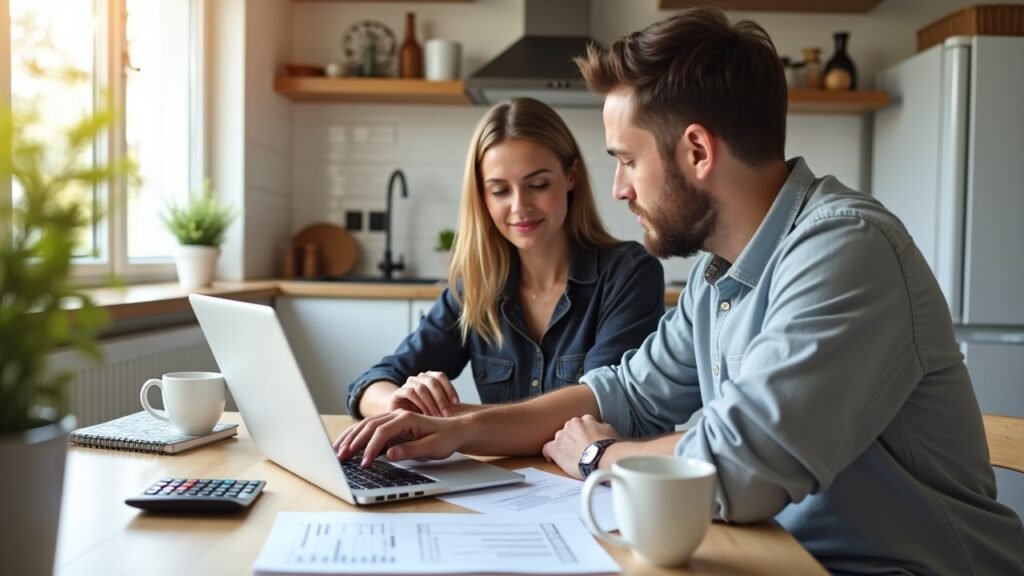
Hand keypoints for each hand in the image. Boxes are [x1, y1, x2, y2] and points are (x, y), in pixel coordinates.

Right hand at [333, 409, 466, 465]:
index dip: (371, 448)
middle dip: (354, 442)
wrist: (457, 430)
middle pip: (369, 426)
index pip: (382, 432)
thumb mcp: (432, 447)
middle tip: (340, 458)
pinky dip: (358, 436)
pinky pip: (371, 430)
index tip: (365, 464)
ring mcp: (394, 420)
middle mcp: (398, 416)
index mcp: (407, 419)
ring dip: (351, 438)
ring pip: (367, 425)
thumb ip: (410, 450)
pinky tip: (349, 446)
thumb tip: (390, 454)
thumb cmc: (447, 438)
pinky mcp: (393, 427)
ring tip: (338, 451)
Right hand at [388, 371, 459, 416]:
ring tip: (436, 417)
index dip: (449, 388)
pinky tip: (424, 415)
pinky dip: (419, 403)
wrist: (398, 418)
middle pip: (432, 382)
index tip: (456, 403)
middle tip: (447, 414)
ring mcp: (408, 384)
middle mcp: (419, 378)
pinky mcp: (398, 392)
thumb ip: (447, 405)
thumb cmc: (422, 414)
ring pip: (422, 388)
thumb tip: (466, 410)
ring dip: (431, 403)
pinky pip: (410, 393)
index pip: (441, 376)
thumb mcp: (437, 408)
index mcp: (429, 378)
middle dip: (441, 398)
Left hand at [541, 414, 619, 478]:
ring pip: (559, 439)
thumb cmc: (609, 447)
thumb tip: (601, 428)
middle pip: (568, 430)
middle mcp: (572, 424)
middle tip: (579, 450)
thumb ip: (602, 427)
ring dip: (563, 446)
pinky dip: (549, 454)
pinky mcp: (555, 448)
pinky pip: (547, 448)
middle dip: (572, 439)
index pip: (580, 424)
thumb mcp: (610, 431)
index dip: (582, 434)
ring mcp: (562, 436)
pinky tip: (553, 459)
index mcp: (585, 420)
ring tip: (570, 457)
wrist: (602, 457)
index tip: (584, 441)